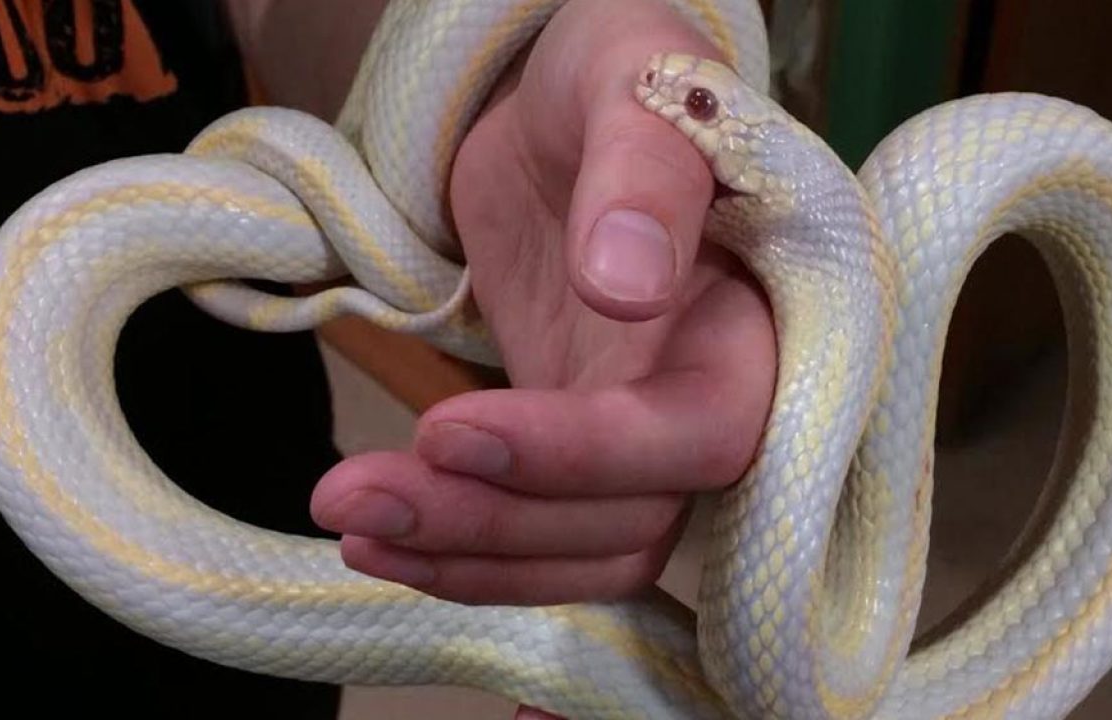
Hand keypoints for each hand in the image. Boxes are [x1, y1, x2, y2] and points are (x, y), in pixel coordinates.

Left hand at [311, 0, 772, 605]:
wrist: (566, 113)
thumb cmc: (617, 78)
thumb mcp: (630, 85)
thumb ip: (643, 173)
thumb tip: (626, 286)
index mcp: (763, 320)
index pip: (704, 430)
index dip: (586, 454)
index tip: (453, 429)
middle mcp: (720, 401)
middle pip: (634, 518)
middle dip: (493, 520)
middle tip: (354, 495)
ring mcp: (650, 437)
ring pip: (585, 550)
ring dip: (465, 554)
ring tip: (349, 520)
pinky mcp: (584, 451)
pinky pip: (544, 537)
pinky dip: (467, 554)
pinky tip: (384, 539)